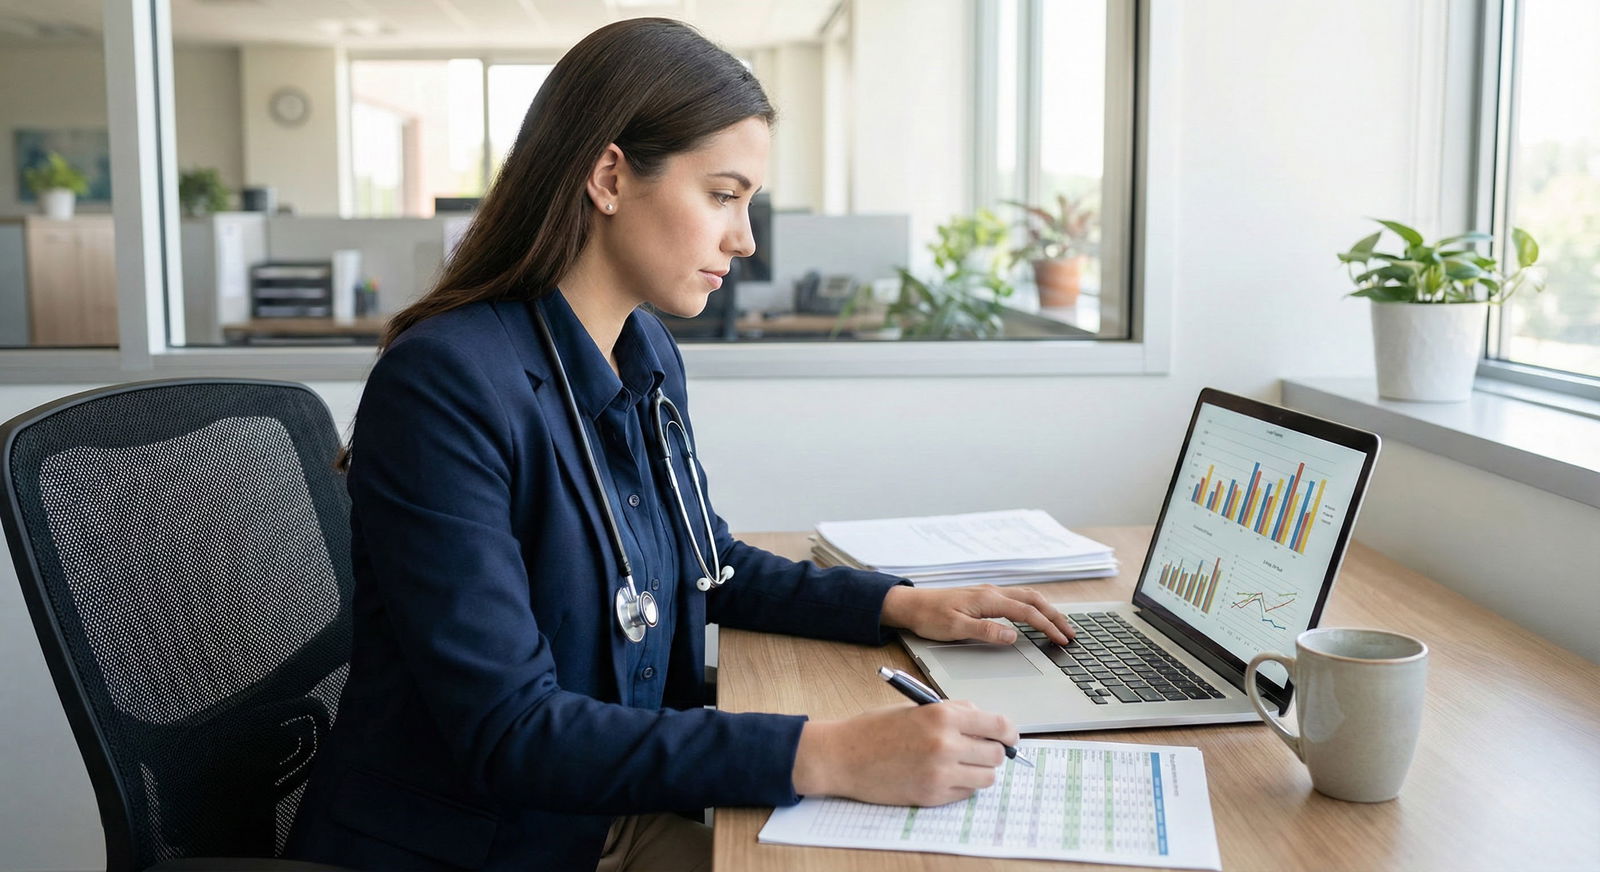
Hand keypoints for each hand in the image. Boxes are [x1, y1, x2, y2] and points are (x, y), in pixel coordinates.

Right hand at [791, 701, 1017, 805]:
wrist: (844, 756)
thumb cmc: (875, 729)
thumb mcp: (917, 707)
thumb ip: (953, 712)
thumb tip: (985, 722)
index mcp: (943, 715)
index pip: (998, 725)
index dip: (1009, 732)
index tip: (1009, 736)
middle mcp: (946, 744)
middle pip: (996, 754)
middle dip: (992, 751)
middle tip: (980, 750)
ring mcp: (940, 773)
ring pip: (986, 778)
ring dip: (979, 771)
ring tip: (960, 764)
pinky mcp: (932, 795)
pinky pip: (966, 794)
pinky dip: (961, 786)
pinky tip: (943, 775)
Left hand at [880, 584, 1074, 645]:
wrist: (909, 605)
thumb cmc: (929, 617)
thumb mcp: (955, 628)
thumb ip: (985, 631)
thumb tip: (1013, 636)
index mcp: (988, 599)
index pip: (1027, 612)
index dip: (1048, 626)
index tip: (1062, 639)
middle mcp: (992, 592)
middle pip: (1034, 600)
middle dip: (1055, 616)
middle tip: (1071, 633)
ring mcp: (988, 593)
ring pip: (1027, 597)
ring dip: (1046, 610)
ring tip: (1060, 625)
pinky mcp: (983, 597)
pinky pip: (1016, 599)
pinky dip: (1033, 606)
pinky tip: (1035, 616)